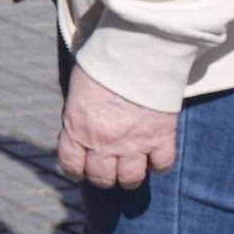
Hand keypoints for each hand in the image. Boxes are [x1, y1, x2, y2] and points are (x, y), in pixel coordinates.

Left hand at [57, 64, 177, 188]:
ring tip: (131, 169)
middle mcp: (103, 142)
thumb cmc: (102, 65)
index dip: (76, 170)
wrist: (135, 54)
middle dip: (104, 177)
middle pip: (102, 178)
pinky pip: (162, 165)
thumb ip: (78, 116)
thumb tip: (79, 129)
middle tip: (109, 170)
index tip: (81, 169)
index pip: (71, 165)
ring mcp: (133, 143)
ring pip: (131, 179)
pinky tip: (155, 159)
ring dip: (130, 177)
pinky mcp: (161, 138)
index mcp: (77, 128)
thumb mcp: (78, 92)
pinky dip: (159, 166)